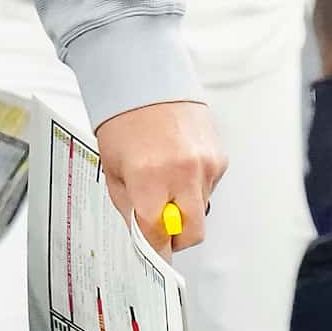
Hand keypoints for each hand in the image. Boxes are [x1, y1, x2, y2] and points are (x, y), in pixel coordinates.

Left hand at [94, 98, 226, 253]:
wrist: (146, 75)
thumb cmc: (124, 116)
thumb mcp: (112, 166)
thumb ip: (128, 205)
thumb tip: (142, 233)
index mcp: (149, 177)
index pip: (158, 235)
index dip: (156, 250)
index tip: (155, 255)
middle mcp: (182, 172)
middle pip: (192, 233)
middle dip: (177, 237)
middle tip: (161, 225)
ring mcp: (205, 164)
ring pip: (202, 209)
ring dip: (185, 205)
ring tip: (165, 177)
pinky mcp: (219, 156)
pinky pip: (210, 186)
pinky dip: (195, 183)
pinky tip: (178, 162)